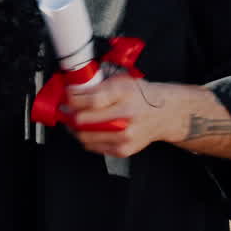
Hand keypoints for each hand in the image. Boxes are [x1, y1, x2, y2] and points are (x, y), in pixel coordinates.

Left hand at [63, 74, 184, 157]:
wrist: (164, 114)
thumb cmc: (142, 97)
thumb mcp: (122, 82)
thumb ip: (99, 86)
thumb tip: (73, 91)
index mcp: (125, 95)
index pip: (91, 100)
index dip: (73, 99)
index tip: (67, 97)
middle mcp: (126, 116)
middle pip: (84, 121)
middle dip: (70, 114)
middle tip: (66, 110)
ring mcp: (125, 135)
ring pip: (85, 136)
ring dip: (74, 128)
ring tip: (74, 120)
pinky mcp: (123, 149)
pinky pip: (93, 146)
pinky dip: (86, 138)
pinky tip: (88, 130)